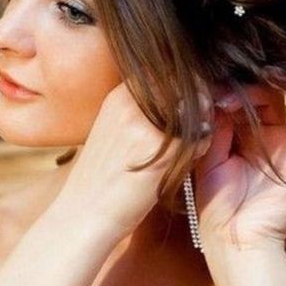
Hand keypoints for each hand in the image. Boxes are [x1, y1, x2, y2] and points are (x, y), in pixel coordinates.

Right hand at [58, 79, 209, 240]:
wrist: (82, 214)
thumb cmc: (101, 177)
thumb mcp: (112, 129)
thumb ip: (140, 109)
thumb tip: (178, 99)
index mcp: (118, 95)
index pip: (165, 71)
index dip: (185, 85)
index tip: (193, 102)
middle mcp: (130, 102)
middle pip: (183, 84)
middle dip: (199, 99)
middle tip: (201, 122)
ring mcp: (145, 123)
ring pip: (195, 107)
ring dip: (202, 122)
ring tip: (193, 144)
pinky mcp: (161, 149)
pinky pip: (199, 136)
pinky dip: (201, 146)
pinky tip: (188, 162)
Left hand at [193, 84, 285, 249]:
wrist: (231, 239)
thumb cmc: (216, 201)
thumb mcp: (208, 154)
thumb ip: (217, 123)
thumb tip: (218, 91)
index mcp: (246, 134)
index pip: (248, 98)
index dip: (233, 89)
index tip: (213, 89)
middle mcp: (270, 136)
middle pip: (271, 96)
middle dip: (252, 87)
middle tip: (230, 89)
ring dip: (283, 86)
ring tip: (266, 76)